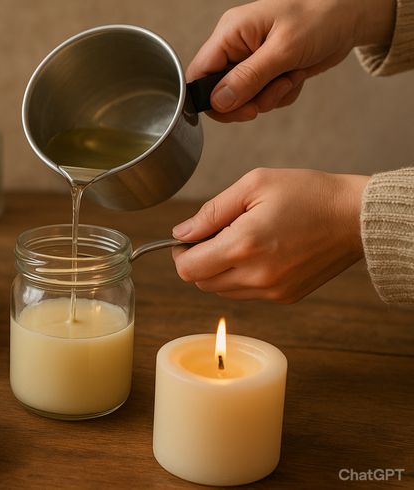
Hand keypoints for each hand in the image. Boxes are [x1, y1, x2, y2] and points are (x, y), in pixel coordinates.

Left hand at [171, 168, 369, 302]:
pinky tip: (259, 254)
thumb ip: (211, 212)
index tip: (188, 239)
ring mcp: (272, 290)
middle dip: (198, 260)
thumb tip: (181, 233)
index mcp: (244, 245)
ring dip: (218, 270)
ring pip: (221, 290)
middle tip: (215, 236)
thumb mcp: (253, 185)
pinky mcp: (285, 297)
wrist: (355, 216)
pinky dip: (241, 277)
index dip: (180, 253)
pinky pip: (246, 293)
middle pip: (201, 282)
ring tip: (240, 242)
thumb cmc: (307, 193)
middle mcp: (256, 275)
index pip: (188, 269)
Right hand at [188, 0, 395, 121]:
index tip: (237, 108)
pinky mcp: (266, 70)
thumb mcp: (283, 50)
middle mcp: (235, 47)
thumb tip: (217, 102)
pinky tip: (295, 76)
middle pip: (219, 92)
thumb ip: (248, 77)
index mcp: (230, 33)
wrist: (350, 15)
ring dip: (269, 97)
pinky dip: (281, 94)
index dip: (210, 98)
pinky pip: (262, 97)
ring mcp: (250, 60)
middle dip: (247, 100)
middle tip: (272, 93)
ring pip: (243, 99)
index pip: (198, 74)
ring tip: (290, 76)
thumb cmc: (320, 18)